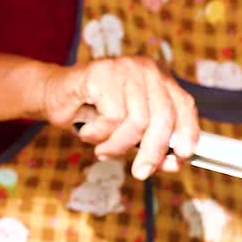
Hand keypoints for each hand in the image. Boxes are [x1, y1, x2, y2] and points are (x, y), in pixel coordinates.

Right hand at [37, 56, 199, 179]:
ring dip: (118, 145)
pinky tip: (89, 131)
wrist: (53, 96)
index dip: (188, 132)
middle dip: (153, 151)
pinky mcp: (103, 73)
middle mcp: (147, 70)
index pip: (184, 105)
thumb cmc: (94, 114)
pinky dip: (99, 134)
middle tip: (141, 173)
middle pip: (163, 117)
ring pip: (138, 121)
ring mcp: (126, 68)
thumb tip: (173, 164)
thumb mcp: (128, 132)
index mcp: (159, 80)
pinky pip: (112, 117)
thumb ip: (151, 144)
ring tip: (103, 149)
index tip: (183, 157)